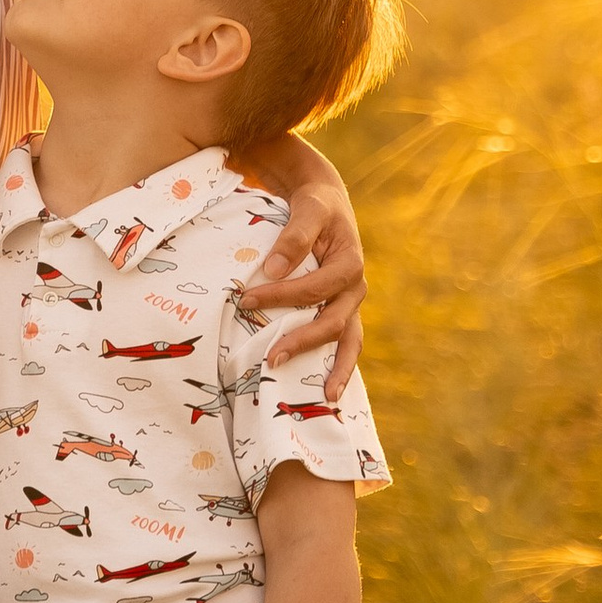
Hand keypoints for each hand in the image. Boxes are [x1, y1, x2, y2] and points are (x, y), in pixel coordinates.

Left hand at [237, 172, 366, 398]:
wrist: (326, 204)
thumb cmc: (314, 205)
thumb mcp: (307, 209)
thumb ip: (294, 236)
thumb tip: (272, 269)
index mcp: (350, 264)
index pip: (315, 289)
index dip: (282, 297)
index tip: (246, 299)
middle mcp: (355, 288)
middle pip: (335, 323)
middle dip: (303, 343)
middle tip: (271, 360)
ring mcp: (350, 303)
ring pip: (349, 341)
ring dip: (337, 369)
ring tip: (325, 398)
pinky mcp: (342, 310)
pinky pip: (343, 341)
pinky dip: (336, 364)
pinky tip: (324, 389)